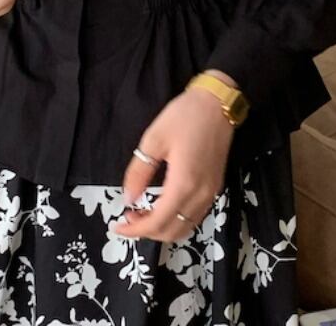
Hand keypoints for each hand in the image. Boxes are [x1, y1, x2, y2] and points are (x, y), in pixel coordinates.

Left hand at [109, 75, 235, 241]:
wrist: (218, 104)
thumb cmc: (184, 116)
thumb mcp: (154, 139)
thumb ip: (140, 171)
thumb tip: (128, 198)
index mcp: (184, 183)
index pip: (158, 222)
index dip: (135, 230)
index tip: (117, 226)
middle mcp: (200, 195)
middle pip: (173, 231)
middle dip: (147, 232)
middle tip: (128, 217)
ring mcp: (211, 193)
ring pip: (186, 227)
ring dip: (163, 228)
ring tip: (143, 213)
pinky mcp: (215, 187)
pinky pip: (195, 216)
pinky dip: (176, 220)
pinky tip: (163, 206)